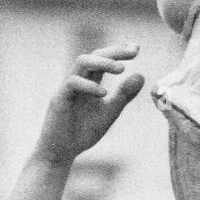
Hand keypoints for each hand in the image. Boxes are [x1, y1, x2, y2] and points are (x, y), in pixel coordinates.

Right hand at [31, 44, 144, 166]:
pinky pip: (72, 83)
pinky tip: (104, 93)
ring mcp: (67, 88)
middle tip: (133, 53)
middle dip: (114, 51)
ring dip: (102, 62)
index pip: (103, 59)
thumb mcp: (110, 112)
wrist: (62, 152)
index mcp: (89, 81)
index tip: (137, 48)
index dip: (119, 51)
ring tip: (121, 69)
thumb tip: (141, 75)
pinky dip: (89, 85)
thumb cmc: (83, 131)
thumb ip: (124, 95)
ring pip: (81, 62)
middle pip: (93, 55)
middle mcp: (78, 80)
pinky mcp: (59, 99)